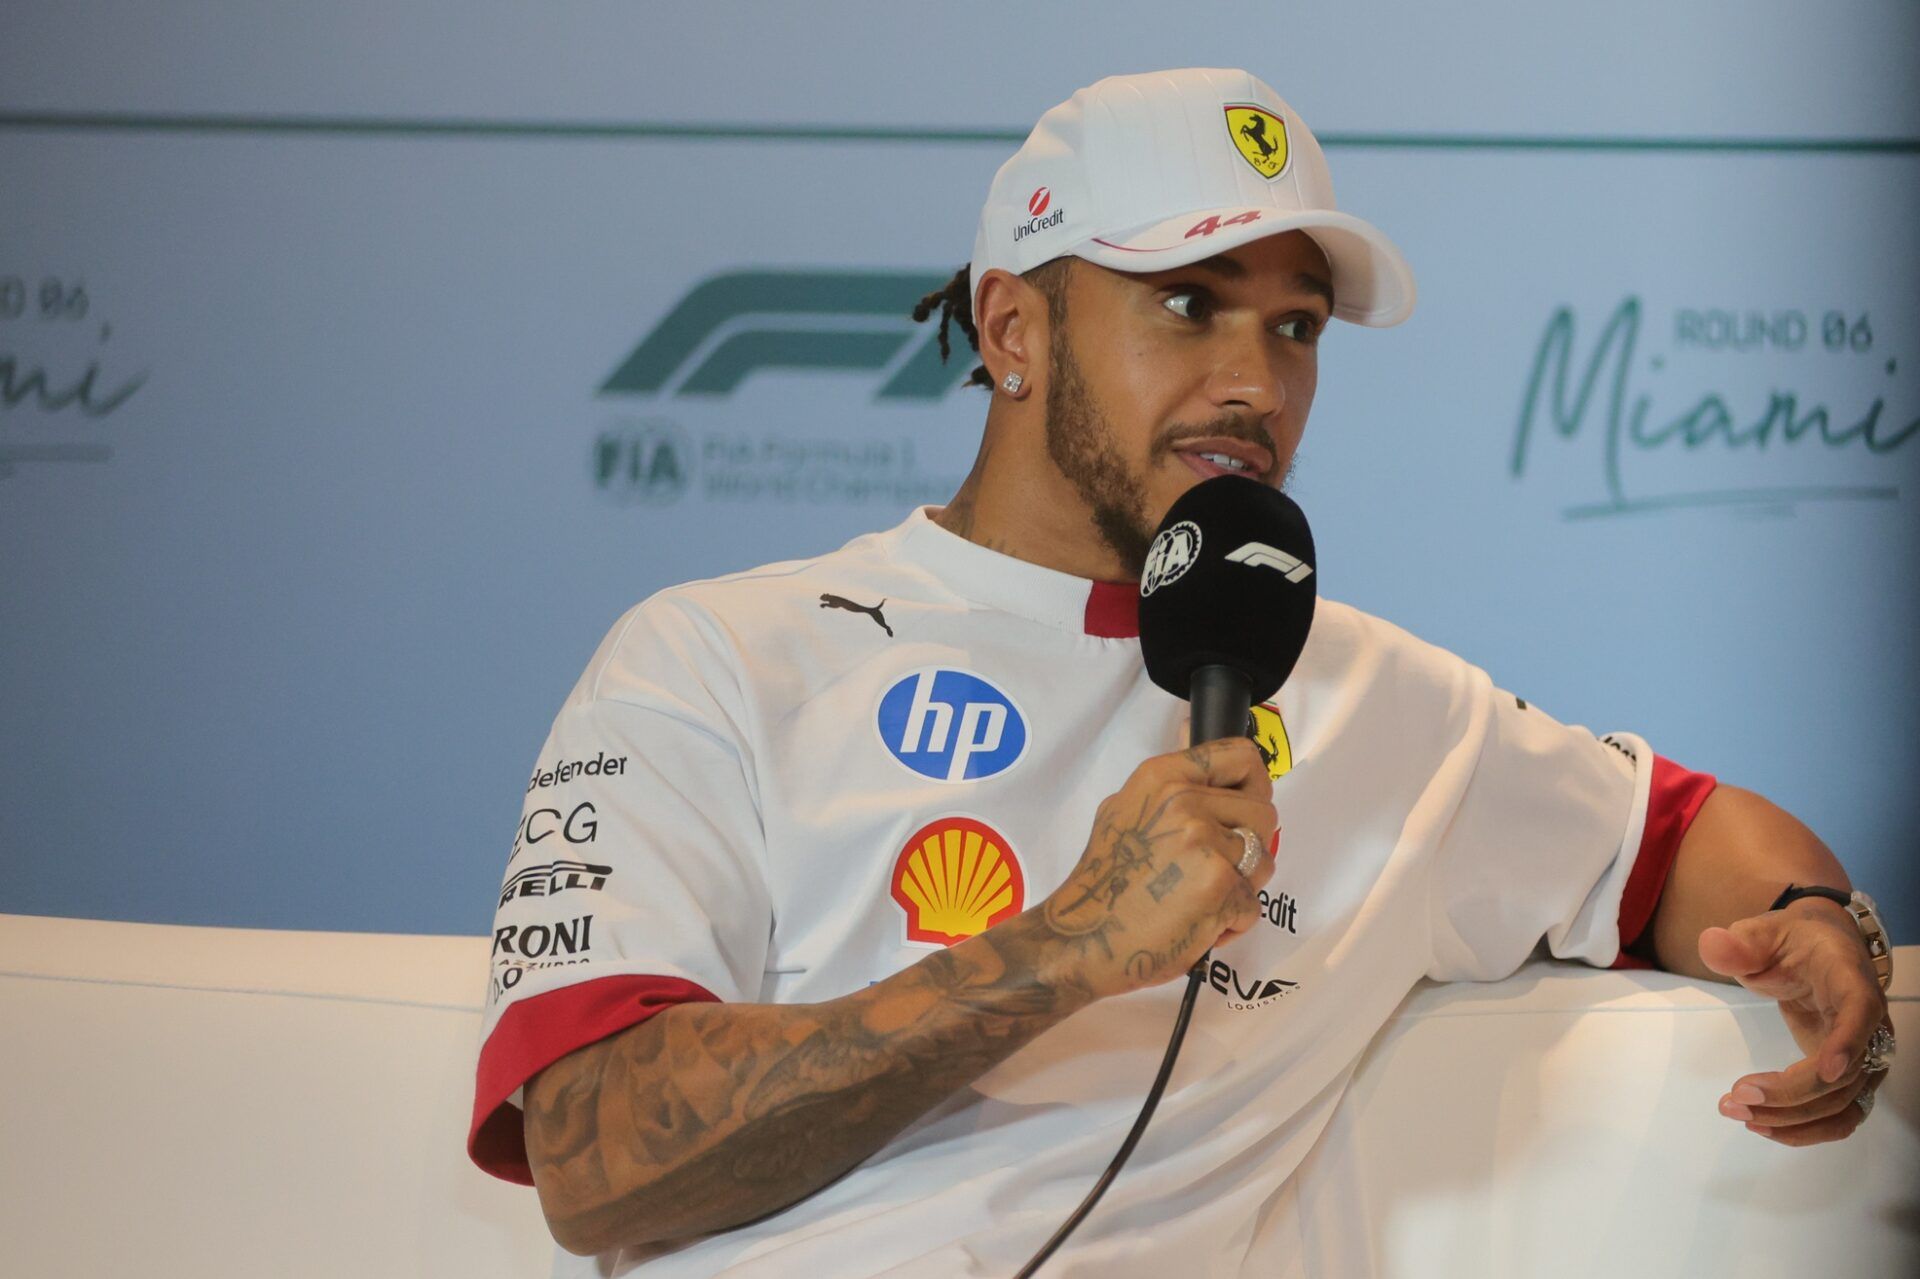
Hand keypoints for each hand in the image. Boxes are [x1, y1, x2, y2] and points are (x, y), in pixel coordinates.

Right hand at [1039, 737, 1277, 1000]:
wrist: (1082, 940)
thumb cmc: (1105, 885)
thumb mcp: (1124, 812)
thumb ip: (1172, 794)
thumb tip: (1219, 789)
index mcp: (1163, 777)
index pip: (1241, 757)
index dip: (1255, 786)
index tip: (1244, 810)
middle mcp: (1184, 801)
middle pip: (1263, 812)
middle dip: (1248, 847)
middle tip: (1212, 871)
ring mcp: (1204, 842)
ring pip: (1264, 860)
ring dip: (1242, 887)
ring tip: (1199, 900)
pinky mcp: (1220, 886)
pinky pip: (1252, 904)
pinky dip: (1231, 923)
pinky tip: (1196, 925)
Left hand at [1699, 897, 1891, 1145]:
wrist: (1819, 951)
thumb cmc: (1791, 942)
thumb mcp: (1761, 933)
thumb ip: (1739, 943)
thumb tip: (1711, 945)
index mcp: (1850, 982)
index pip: (1861, 1014)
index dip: (1847, 1043)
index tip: (1825, 1069)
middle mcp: (1869, 1026)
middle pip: (1845, 1075)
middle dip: (1791, 1094)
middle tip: (1736, 1097)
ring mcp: (1864, 1057)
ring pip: (1842, 1104)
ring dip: (1793, 1119)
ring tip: (1738, 1112)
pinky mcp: (1850, 1078)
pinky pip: (1839, 1116)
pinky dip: (1806, 1129)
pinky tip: (1764, 1126)